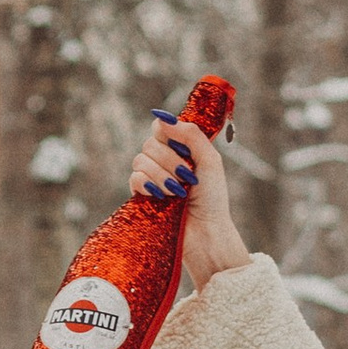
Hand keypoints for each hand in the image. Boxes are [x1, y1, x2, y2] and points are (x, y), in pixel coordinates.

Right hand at [128, 106, 250, 290]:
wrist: (206, 231)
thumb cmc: (213, 198)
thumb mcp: (210, 161)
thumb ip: (191, 135)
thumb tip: (163, 117)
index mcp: (180, 149)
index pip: (161, 127)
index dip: (167, 132)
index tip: (181, 146)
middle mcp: (163, 160)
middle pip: (150, 143)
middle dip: (170, 160)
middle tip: (187, 177)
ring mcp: (150, 177)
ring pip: (140, 159)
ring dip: (162, 175)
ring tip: (178, 192)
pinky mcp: (141, 195)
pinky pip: (134, 177)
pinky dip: (149, 184)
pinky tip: (163, 196)